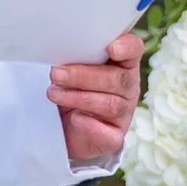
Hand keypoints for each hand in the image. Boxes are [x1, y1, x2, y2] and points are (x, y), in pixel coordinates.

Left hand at [50, 31, 142, 166]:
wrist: (61, 128)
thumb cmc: (67, 89)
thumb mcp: (69, 67)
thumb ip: (73, 55)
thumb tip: (58, 50)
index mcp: (121, 63)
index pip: (133, 50)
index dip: (126, 48)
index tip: (112, 48)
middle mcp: (127, 87)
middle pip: (118, 79)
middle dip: (84, 76)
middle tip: (56, 74)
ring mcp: (124, 114)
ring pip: (111, 105)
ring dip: (78, 98)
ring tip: (53, 93)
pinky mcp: (114, 138)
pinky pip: (107, 133)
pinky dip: (88, 125)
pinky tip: (73, 118)